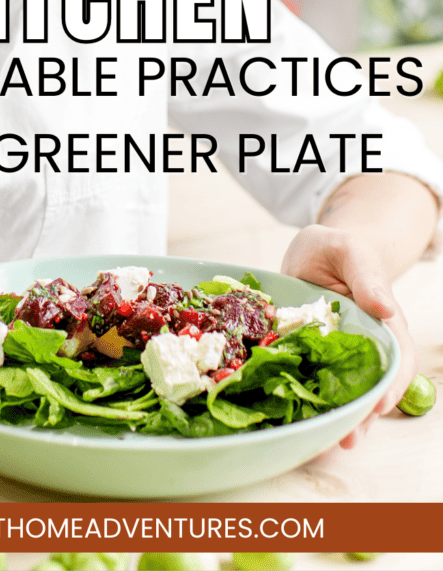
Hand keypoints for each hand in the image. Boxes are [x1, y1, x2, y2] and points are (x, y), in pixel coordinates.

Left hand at [281, 223, 416, 447]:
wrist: (313, 251)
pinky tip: (293, 420)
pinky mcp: (308, 356)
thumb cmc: (336, 248)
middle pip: (372, 386)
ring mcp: (335, 354)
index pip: (398, 358)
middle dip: (363, 416)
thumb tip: (386, 309)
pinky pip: (310, 382)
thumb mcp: (349, 250)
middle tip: (345, 440)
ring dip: (336, 418)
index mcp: (382, 321)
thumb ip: (366, 276)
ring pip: (343, 392)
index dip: (392, 386)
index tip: (377, 406)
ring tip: (322, 443)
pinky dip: (305, 402)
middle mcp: (363, 344)